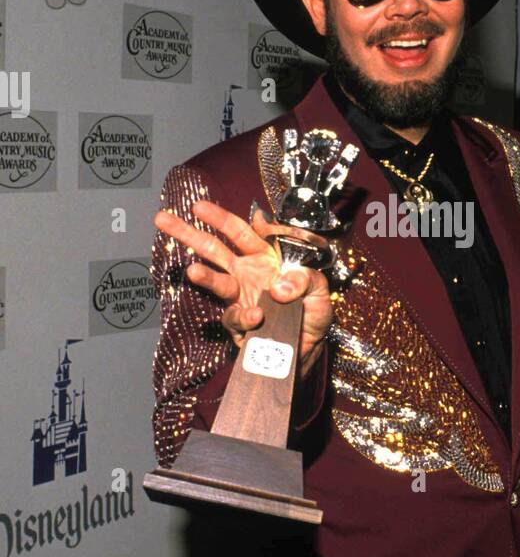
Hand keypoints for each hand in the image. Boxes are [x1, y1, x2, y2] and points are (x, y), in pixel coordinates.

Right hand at [153, 200, 332, 375]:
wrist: (309, 349)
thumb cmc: (313, 314)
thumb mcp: (320, 290)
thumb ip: (306, 279)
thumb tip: (279, 284)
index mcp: (265, 257)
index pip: (241, 232)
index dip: (220, 218)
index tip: (199, 207)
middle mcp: (247, 273)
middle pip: (213, 249)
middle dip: (187, 233)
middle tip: (162, 219)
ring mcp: (240, 297)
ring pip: (215, 282)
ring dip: (203, 276)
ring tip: (192, 271)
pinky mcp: (239, 323)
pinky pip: (235, 317)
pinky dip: (244, 316)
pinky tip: (256, 316)